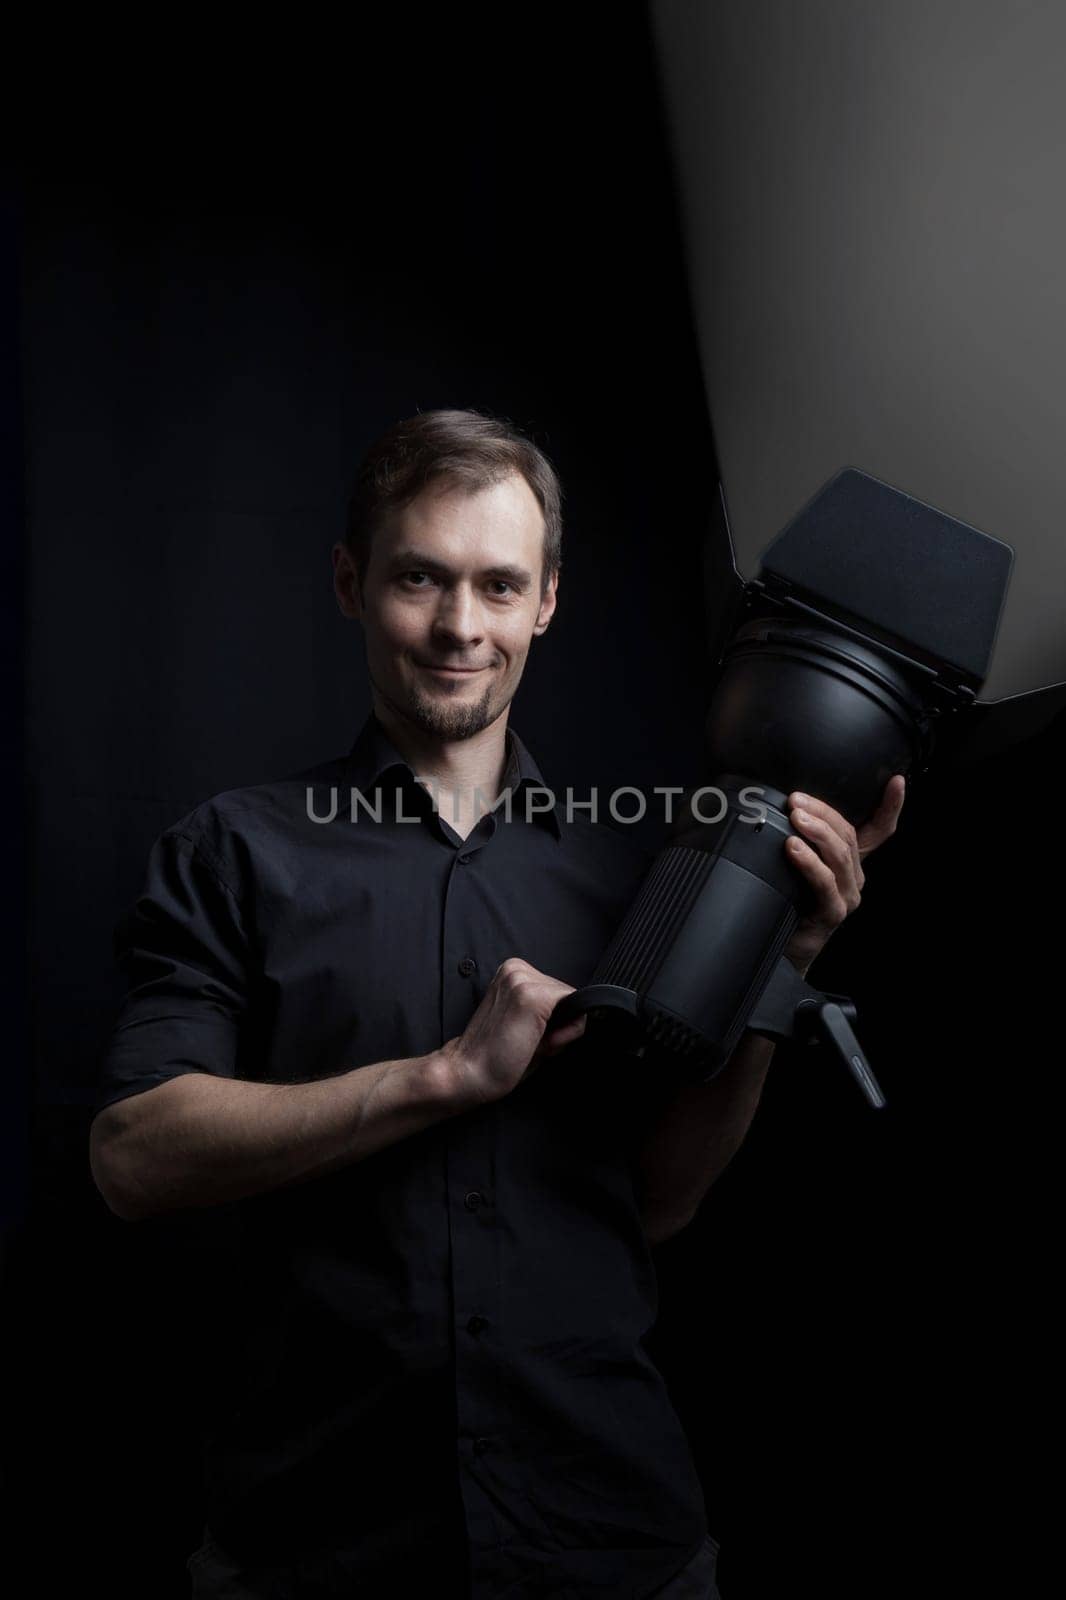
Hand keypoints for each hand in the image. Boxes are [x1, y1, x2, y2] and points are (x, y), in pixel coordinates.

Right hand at [443, 957, 586, 1107]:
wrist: (467, 1073)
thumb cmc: (496, 1054)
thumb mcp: (526, 1023)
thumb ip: (551, 1012)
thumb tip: (584, 1011)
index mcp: (511, 971)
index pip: (557, 990)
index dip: (554, 1020)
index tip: (527, 1036)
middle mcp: (516, 968)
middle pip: (566, 995)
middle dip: (558, 1022)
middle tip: (526, 1042)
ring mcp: (523, 980)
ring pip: (571, 1001)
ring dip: (559, 1028)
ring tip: (527, 1042)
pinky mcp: (532, 996)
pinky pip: (574, 1008)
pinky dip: (564, 1033)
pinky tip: (538, 1043)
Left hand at [783, 774, 905, 974]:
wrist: (781, 949)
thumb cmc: (786, 901)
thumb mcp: (795, 864)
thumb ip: (798, 838)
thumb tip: (782, 805)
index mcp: (850, 862)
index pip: (879, 830)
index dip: (890, 806)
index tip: (896, 781)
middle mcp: (854, 877)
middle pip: (848, 835)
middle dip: (823, 812)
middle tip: (796, 799)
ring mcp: (847, 896)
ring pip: (839, 855)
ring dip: (816, 831)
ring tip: (794, 816)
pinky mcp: (832, 913)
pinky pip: (824, 883)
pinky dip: (809, 862)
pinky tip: (792, 847)